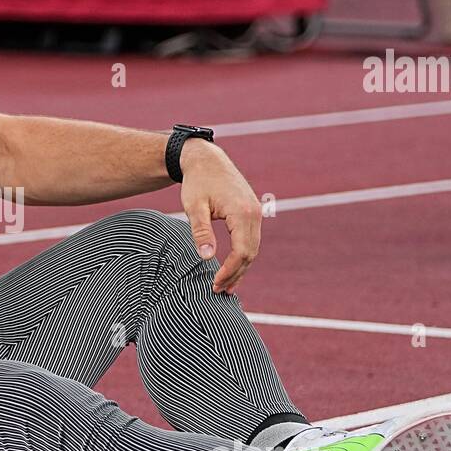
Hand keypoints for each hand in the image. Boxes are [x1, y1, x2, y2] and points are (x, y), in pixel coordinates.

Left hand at [178, 139, 261, 293]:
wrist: (205, 159)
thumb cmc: (197, 181)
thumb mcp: (194, 207)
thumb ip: (200, 232)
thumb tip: (207, 257)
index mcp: (242, 212)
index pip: (241, 252)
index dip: (229, 272)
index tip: (214, 285)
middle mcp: (255, 213)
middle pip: (250, 254)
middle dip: (235, 274)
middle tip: (218, 291)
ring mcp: (256, 212)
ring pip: (252, 248)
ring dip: (240, 268)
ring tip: (225, 286)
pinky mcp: (252, 212)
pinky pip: (250, 240)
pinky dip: (242, 256)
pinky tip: (231, 268)